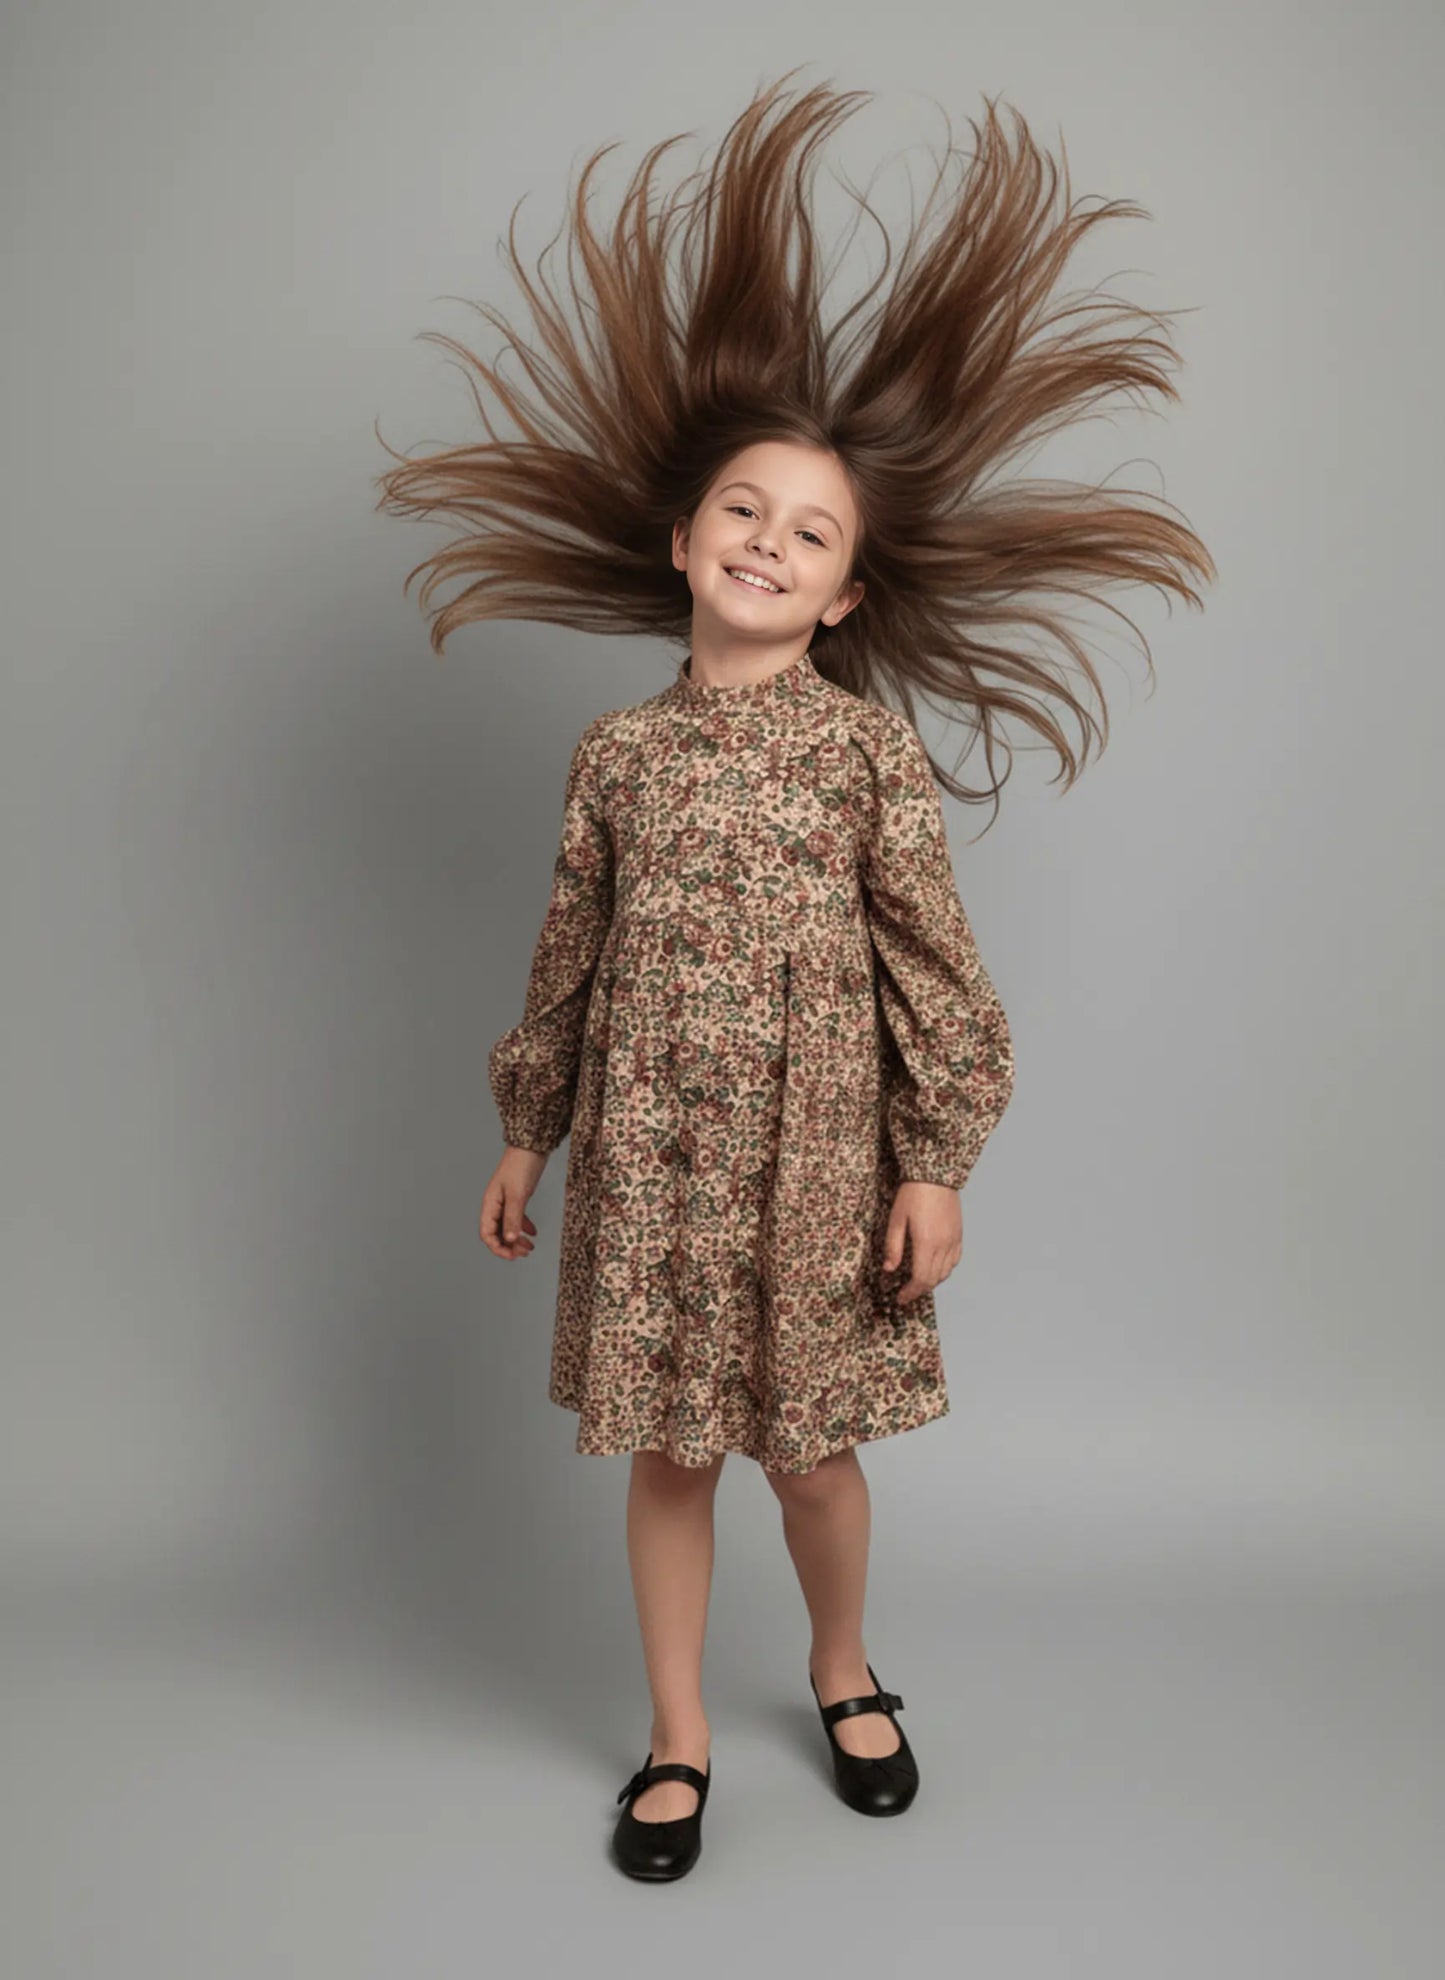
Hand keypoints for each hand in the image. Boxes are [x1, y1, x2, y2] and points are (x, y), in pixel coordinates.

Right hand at [480, 1145, 547, 1258]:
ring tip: (530, 1247)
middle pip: (497, 1233)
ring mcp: (506, 1201)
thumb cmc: (520, 1165)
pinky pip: (516, 1218)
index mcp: (490, 1204)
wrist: (532, 1147)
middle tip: (525, 1252)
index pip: (487, 1233)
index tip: (512, 1256)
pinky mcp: (517, 1198)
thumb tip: (510, 1240)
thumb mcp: (517, 1195)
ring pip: (508, 1227)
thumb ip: (513, 1218)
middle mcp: (495, 1205)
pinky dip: (524, 1227)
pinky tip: (533, 1232)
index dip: (498, 1248)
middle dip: (510, 1246)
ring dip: (517, 1239)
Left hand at [883, 1181, 961, 1304]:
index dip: (910, 1293)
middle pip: (933, 1279)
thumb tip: (889, 1269)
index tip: (901, 1298)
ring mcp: (953, 1240)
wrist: (935, 1174)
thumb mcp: (896, 1219)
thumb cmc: (913, 1194)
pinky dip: (944, 1269)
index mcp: (926, 1242)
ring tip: (917, 1281)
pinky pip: (955, 1260)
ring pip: (946, 1272)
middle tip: (906, 1294)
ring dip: (931, 1281)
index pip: (920, 1279)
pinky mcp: (959, 1234)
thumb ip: (893, 1246)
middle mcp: (943, 1245)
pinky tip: (934, 1267)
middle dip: (919, 1290)